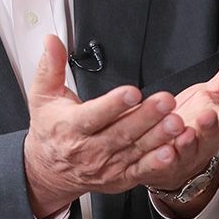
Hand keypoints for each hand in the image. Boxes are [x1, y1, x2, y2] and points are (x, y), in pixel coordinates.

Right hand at [23, 36, 190, 218]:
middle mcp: (88, 149)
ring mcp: (105, 166)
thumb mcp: (43, 95)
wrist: (49, 169)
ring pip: (134, 150)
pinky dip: (156, 163)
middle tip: (166, 101)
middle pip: (120, 132)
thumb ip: (50, 66)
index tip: (132, 92)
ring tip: (176, 122)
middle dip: (146, 117)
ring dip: (157, 137)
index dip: (114, 104)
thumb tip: (51, 40)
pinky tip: (171, 151)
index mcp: (70, 127)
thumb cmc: (50, 129)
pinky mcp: (118, 177)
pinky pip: (140, 170)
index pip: (93, 115)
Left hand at [148, 51, 218, 206]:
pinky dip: (161, 158)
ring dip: (186, 142)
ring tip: (185, 132)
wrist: (176, 154)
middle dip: (210, 126)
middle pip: (211, 136)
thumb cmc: (197, 117)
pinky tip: (161, 150)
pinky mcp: (162, 165)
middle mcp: (205, 141)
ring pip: (186, 149)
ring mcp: (184, 156)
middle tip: (208, 115)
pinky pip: (161, 162)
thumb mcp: (216, 95)